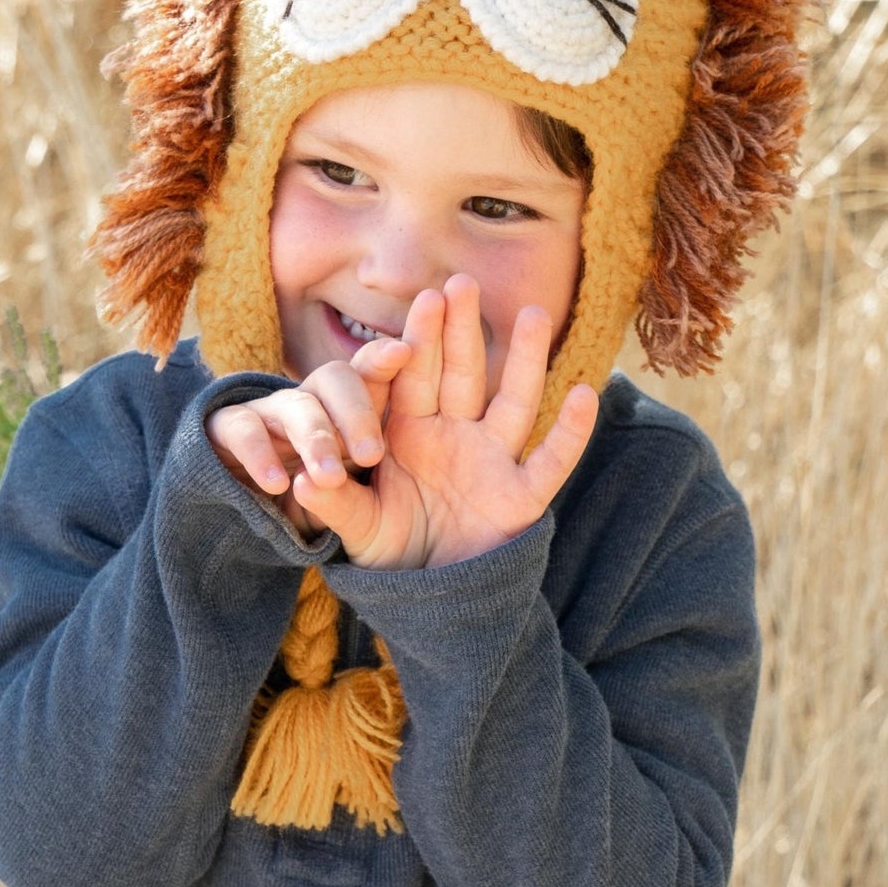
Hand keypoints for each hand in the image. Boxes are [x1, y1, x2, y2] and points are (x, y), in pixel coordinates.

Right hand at [206, 336, 411, 538]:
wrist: (244, 518)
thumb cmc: (311, 498)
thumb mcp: (348, 488)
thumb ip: (363, 466)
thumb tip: (382, 454)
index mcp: (346, 408)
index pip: (369, 373)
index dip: (382, 359)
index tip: (403, 351)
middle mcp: (310, 400)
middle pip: (336, 378)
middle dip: (356, 412)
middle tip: (373, 454)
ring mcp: (269, 411)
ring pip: (296, 405)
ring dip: (314, 439)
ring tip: (330, 478)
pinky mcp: (226, 430)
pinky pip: (243, 429)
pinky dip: (259, 454)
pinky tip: (277, 483)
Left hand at [291, 274, 598, 568]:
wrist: (431, 604)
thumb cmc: (390, 556)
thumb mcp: (358, 529)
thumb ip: (336, 504)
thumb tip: (301, 484)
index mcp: (409, 434)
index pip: (414, 378)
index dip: (420, 341)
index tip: (423, 302)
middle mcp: (454, 436)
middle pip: (461, 374)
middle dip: (463, 330)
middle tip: (464, 282)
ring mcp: (491, 462)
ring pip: (511, 401)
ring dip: (524, 359)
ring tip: (534, 312)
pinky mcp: (521, 499)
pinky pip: (550, 462)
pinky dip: (570, 433)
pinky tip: (586, 394)